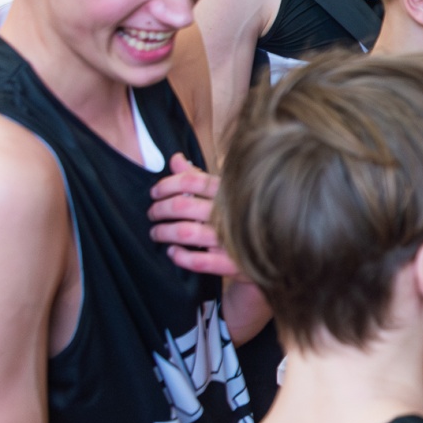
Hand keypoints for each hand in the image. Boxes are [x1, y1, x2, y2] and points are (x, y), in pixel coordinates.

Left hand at [150, 153, 240, 276]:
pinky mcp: (233, 264)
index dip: (167, 184)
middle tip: (152, 214)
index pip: (191, 181)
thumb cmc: (239, 218)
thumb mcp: (223, 193)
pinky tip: (173, 252)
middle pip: (182, 205)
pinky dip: (180, 256)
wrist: (270, 252)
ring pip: (185, 232)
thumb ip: (197, 177)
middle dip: (159, 209)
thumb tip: (175, 159)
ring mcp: (231, 240)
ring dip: (163, 232)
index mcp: (229, 192)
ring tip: (156, 233)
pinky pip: (199, 261)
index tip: (155, 192)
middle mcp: (230, 213)